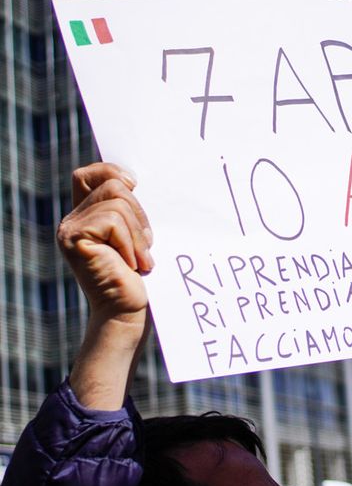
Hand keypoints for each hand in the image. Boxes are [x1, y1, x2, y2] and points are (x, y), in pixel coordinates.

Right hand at [57, 163, 153, 408]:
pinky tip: (132, 265)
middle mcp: (73, 220)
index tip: (136, 186)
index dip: (112, 171)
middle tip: (147, 245)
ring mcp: (70, 229)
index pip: (90, 175)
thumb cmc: (140, 280)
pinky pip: (113, 220)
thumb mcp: (139, 238)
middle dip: (140, 213)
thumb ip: (131, 213)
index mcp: (87, 217)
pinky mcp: (74, 239)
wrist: (129, 314)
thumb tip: (137, 181)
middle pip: (113, 186)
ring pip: (117, 202)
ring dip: (139, 233)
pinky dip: (130, 242)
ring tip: (141, 260)